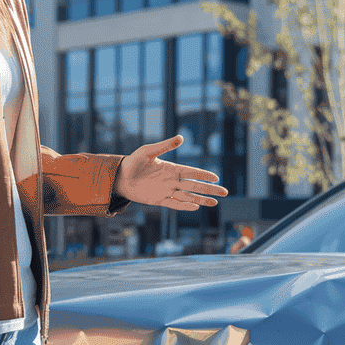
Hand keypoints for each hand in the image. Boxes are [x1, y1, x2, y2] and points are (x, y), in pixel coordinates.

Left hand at [113, 135, 228, 209]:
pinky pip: (175, 204)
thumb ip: (165, 145)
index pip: (192, 172)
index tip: (216, 177)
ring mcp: (167, 191)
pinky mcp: (159, 200)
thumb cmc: (133, 162)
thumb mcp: (148, 151)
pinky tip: (196, 207)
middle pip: (195, 186)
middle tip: (225, 192)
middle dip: (210, 189)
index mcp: (171, 168)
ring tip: (215, 203)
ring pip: (188, 197)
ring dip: (202, 200)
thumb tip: (181, 138)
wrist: (119, 177)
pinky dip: (185, 206)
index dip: (204, 175)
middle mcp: (172, 181)